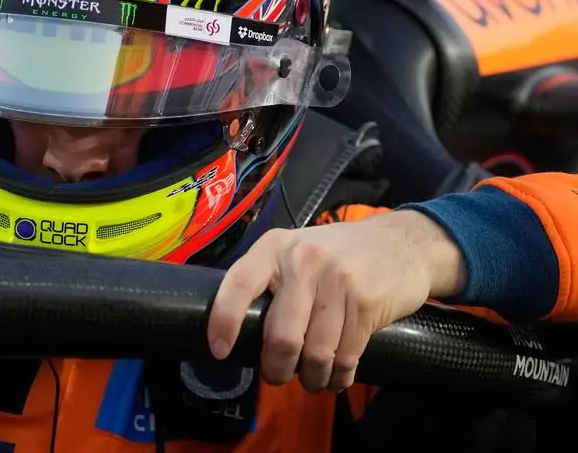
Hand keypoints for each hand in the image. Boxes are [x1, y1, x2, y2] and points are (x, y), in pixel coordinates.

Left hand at [207, 210, 466, 392]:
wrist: (404, 243)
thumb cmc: (338, 254)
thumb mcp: (297, 250)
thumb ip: (271, 280)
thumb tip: (241, 331)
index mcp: (274, 247)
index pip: (238, 285)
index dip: (224, 321)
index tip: (220, 351)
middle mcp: (303, 261)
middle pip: (281, 336)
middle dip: (276, 368)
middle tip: (277, 376)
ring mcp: (338, 281)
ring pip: (316, 353)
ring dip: (312, 378)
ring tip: (312, 381)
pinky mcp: (367, 303)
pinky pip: (346, 355)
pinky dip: (338, 376)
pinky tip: (336, 377)